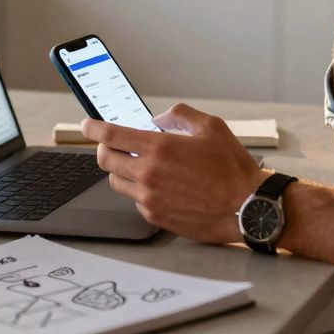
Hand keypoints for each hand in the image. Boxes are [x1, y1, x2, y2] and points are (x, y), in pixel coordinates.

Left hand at [81, 104, 268, 244]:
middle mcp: (148, 174)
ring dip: (122, 170)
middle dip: (105, 148)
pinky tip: (160, 185)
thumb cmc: (232, 168)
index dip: (92, 127)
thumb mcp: (212, 127)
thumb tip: (158, 119)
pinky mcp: (155, 217)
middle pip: (105, 159)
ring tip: (141, 165)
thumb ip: (180, 116)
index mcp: (159, 148)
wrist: (246, 208)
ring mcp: (149, 198)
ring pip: (116, 181)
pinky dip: (140, 189)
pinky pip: (135, 199)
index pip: (110, 135)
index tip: (87, 124)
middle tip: (114, 144)